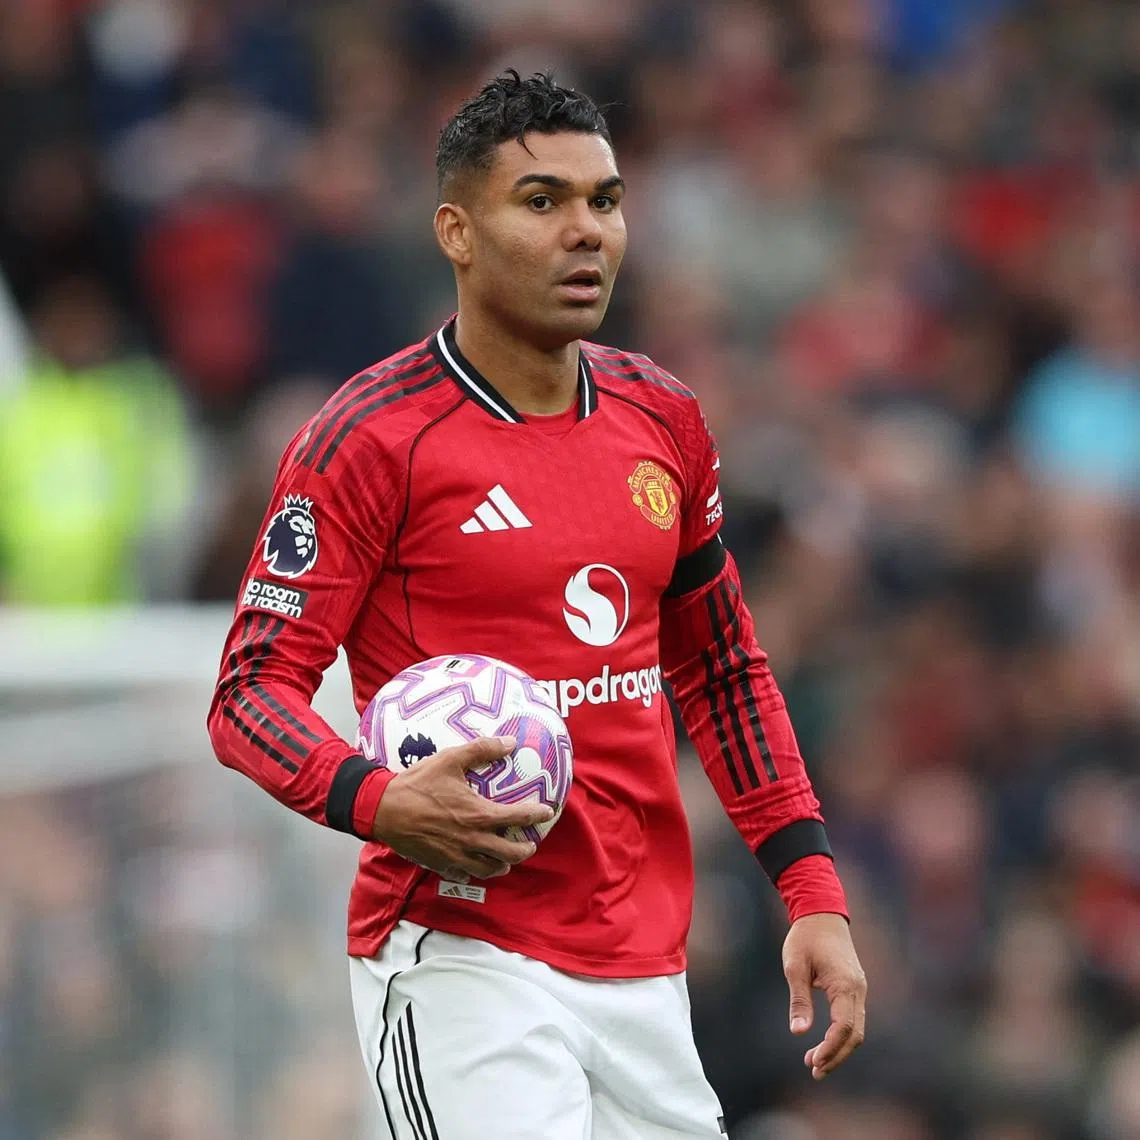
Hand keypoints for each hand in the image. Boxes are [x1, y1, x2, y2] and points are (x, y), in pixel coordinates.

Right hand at [371, 735, 551, 883]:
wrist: (383, 809)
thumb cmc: (417, 784)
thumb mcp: (450, 759)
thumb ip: (482, 749)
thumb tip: (510, 743)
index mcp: (479, 814)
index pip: (517, 817)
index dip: (536, 815)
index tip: (547, 811)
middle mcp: (472, 840)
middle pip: (509, 853)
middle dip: (524, 850)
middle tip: (530, 843)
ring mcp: (456, 856)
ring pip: (489, 869)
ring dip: (502, 865)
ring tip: (507, 860)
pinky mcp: (440, 864)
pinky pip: (463, 875)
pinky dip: (474, 872)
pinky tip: (474, 866)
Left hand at [783, 912, 866, 1079]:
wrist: (821, 913)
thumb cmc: (805, 938)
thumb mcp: (795, 967)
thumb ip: (799, 1000)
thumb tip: (799, 1032)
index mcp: (845, 985)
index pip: (844, 1027)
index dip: (830, 1049)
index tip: (813, 1062)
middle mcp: (858, 989)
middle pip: (855, 1034)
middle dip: (836, 1056)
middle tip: (813, 1070)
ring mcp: (859, 989)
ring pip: (856, 1029)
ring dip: (839, 1048)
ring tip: (815, 1063)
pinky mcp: (855, 987)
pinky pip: (853, 1018)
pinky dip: (842, 1035)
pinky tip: (825, 1043)